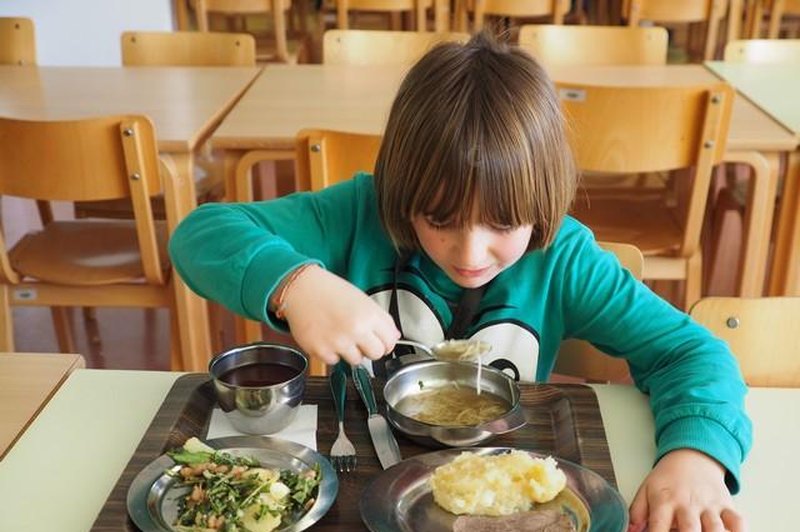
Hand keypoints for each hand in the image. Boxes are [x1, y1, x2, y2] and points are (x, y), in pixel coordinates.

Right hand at [280, 265, 399, 365]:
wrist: (301, 288)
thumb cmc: (330, 291)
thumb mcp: (362, 299)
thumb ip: (381, 319)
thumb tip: (394, 337)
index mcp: (369, 315)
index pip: (390, 341)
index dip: (386, 342)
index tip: (381, 342)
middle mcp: (355, 329)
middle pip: (376, 354)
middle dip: (370, 349)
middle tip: (360, 339)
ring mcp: (338, 342)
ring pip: (356, 361)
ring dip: (350, 351)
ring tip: (340, 335)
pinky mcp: (321, 351)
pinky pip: (334, 361)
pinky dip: (331, 353)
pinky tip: (327, 337)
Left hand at [628, 449, 744, 531]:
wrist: (692, 457)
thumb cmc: (668, 478)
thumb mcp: (646, 489)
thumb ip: (636, 512)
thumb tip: (629, 530)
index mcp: (664, 500)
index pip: (658, 526)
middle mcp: (687, 503)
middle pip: (689, 529)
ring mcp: (709, 505)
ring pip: (715, 528)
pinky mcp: (727, 505)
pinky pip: (738, 522)